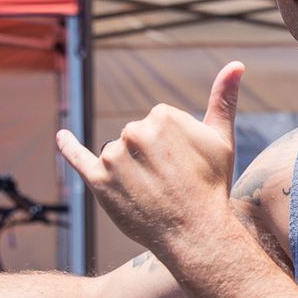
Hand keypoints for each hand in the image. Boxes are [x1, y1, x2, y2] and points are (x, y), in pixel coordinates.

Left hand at [56, 62, 244, 261]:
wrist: (197, 233)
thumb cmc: (212, 186)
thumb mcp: (222, 139)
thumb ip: (224, 99)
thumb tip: (237, 63)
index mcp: (162, 115)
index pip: (158, 123)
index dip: (172, 146)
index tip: (184, 165)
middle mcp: (134, 131)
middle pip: (136, 138)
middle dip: (150, 158)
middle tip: (171, 183)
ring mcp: (114, 157)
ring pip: (118, 155)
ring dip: (131, 171)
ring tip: (153, 193)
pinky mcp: (98, 181)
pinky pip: (78, 158)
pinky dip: (68, 146)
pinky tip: (61, 136)